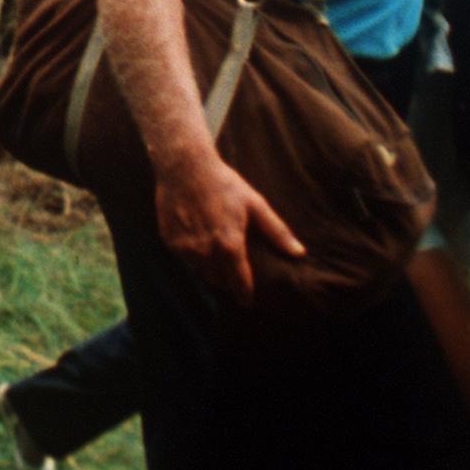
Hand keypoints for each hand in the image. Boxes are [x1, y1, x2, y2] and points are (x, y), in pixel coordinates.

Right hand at [154, 154, 305, 303]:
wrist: (184, 167)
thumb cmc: (224, 184)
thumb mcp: (255, 205)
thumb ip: (277, 232)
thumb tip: (299, 253)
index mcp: (229, 246)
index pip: (239, 283)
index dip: (245, 295)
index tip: (248, 302)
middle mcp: (205, 253)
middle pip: (219, 280)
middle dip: (227, 280)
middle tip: (234, 273)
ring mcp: (185, 249)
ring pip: (201, 271)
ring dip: (210, 269)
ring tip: (217, 255)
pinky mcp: (170, 242)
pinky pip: (185, 258)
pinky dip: (193, 255)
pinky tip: (199, 238)